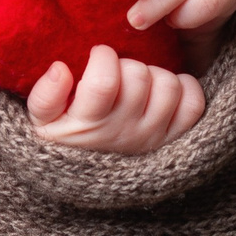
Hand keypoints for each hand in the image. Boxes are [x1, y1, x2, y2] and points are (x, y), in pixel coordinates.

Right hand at [27, 44, 205, 152]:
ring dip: (156, 74)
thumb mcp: (42, 122)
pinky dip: (185, 88)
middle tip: (117, 71)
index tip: (97, 55)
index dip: (102, 57)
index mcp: (90, 125)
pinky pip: (193, 105)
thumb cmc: (62, 139)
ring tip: (138, 81)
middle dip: (127, 63)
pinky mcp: (173, 138)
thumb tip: (60, 69)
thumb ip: (45, 96)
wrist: (84, 180)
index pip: (104, 82)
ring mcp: (152, 137)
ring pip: (169, 87)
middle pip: (140, 78)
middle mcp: (125, 132)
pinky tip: (163, 88)